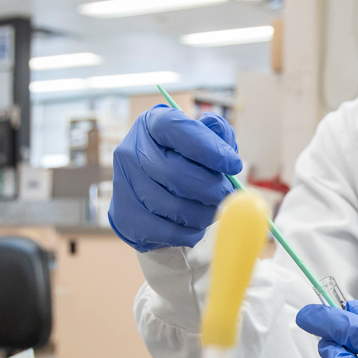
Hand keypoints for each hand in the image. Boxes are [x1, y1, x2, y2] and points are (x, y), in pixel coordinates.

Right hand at [108, 105, 241, 251]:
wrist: (150, 191)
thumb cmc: (184, 159)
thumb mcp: (202, 138)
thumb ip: (217, 133)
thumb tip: (222, 139)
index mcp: (151, 124)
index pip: (178, 130)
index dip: (209, 148)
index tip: (233, 164)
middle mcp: (131, 151)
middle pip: (174, 174)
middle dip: (211, 188)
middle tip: (228, 194)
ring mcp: (123, 185)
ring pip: (173, 206)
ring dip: (204, 214)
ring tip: (215, 210)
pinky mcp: (126, 217)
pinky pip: (167, 231)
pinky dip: (191, 233)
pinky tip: (197, 225)